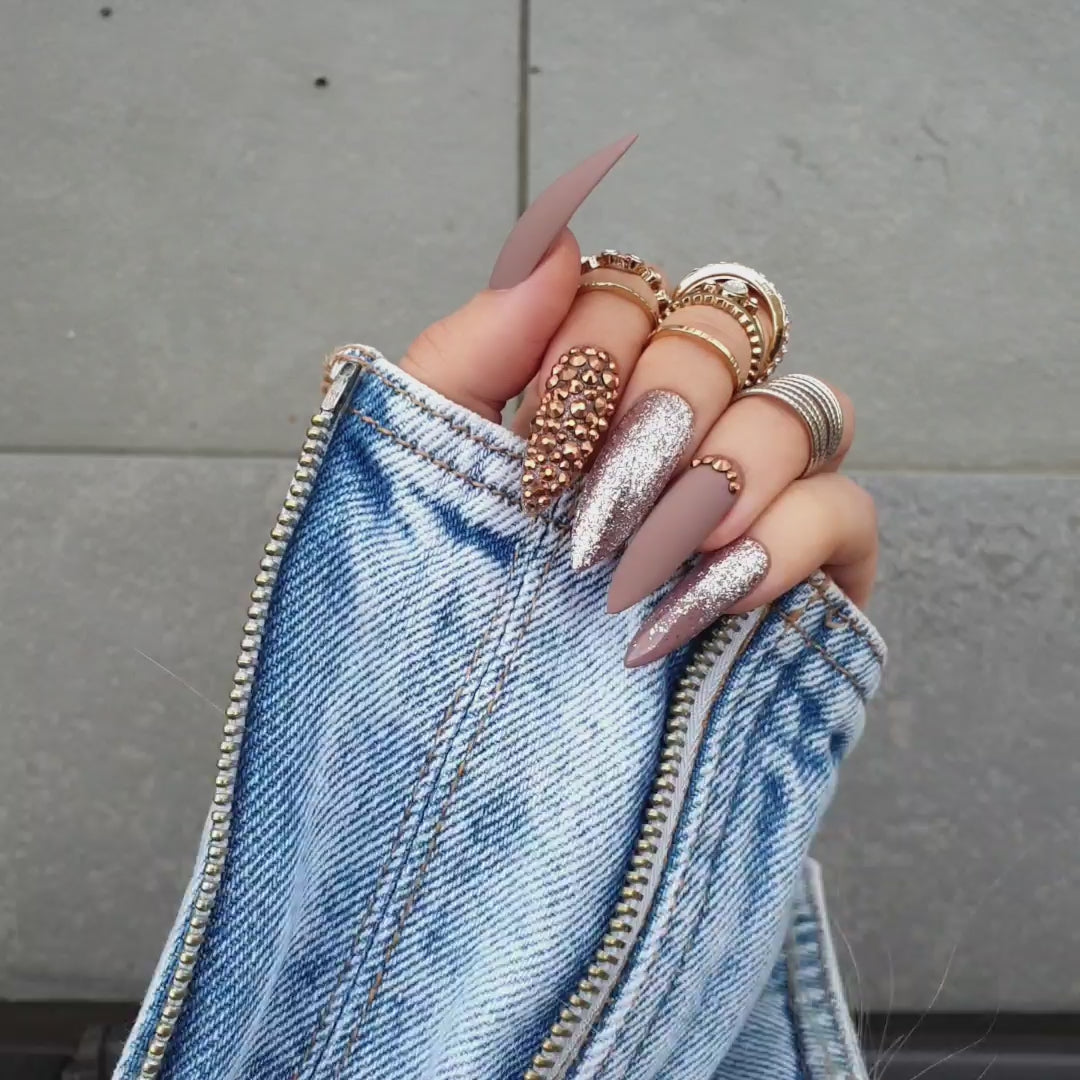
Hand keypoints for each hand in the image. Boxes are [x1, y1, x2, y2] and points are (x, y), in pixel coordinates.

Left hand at [400, 139, 876, 665]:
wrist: (487, 771)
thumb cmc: (448, 620)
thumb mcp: (427, 480)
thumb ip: (474, 352)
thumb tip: (554, 242)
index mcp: (588, 400)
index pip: (629, 294)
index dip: (590, 350)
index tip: (536, 458)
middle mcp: (676, 431)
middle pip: (719, 333)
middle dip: (656, 411)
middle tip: (589, 516)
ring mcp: (750, 499)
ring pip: (798, 405)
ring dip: (719, 473)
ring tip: (647, 561)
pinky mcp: (810, 573)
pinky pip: (845, 506)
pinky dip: (782, 539)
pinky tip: (709, 596)